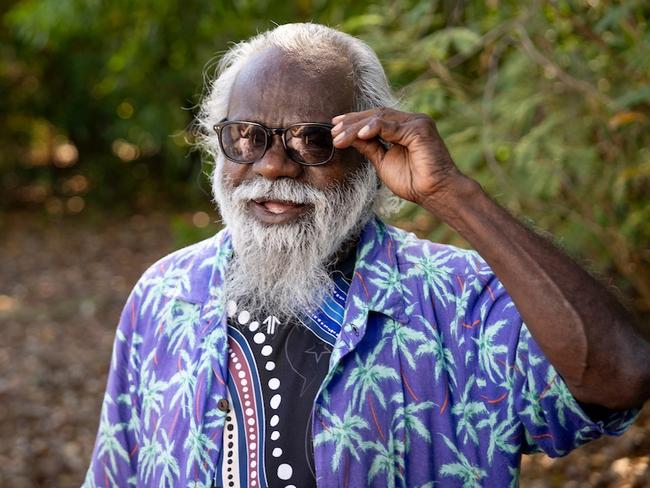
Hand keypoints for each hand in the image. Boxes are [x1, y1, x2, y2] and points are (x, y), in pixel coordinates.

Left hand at [331, 108, 467, 207]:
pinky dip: (374, 128)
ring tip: (340, 136)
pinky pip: (392, 126)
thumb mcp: (383, 162)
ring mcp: (417, 122)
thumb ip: (369, 147)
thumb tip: (349, 137)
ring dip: (357, 127)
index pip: (375, 119)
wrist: (435, 193)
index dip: (354, 121)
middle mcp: (411, 121)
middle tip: (333, 131)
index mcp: (403, 128)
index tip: (335, 128)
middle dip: (352, 123)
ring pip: (381, 118)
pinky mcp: (421, 129)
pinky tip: (360, 134)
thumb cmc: (413, 182)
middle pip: (376, 115)